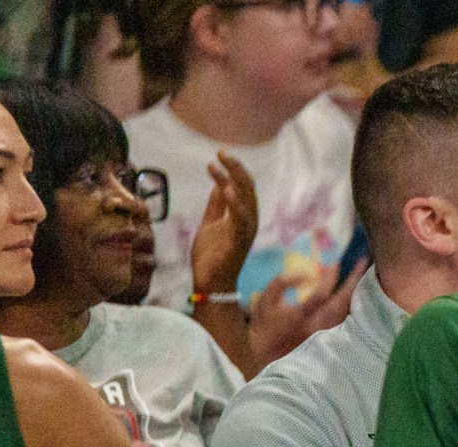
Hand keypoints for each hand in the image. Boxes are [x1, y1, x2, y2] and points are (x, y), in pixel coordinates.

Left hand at [188, 152, 257, 298]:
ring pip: (247, 201)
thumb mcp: (211, 223)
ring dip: (236, 180)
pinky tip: (227, 189)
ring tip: (224, 163)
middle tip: (221, 152)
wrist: (209, 283)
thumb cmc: (211, 256)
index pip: (243, 188)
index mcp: (242, 217)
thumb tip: (218, 183)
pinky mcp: (238, 244)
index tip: (217, 156)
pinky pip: (240, 222)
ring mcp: (245, 233)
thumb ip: (216, 205)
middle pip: (248, 190)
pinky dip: (236, 205)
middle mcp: (248, 223)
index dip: (233, 170)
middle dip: (236, 169)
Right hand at [246, 258, 363, 366]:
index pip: (320, 295)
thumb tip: (304, 273)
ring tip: (363, 274)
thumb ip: (281, 283)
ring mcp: (325, 333)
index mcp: (300, 317)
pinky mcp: (328, 337)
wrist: (266, 356)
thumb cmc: (264, 325)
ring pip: (347, 312)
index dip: (328, 278)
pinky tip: (356, 291)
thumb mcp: (265, 300)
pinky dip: (352, 304)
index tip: (334, 263)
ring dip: (356, 292)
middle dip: (354, 282)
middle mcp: (316, 326)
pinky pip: (345, 319)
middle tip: (363, 263)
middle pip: (342, 303)